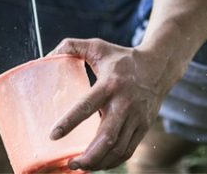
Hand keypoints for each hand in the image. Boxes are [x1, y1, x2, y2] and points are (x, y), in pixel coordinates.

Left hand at [48, 38, 184, 170]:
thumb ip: (72, 46)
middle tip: (70, 164)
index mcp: (109, 85)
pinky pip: (128, 150)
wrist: (158, 67)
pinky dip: (113, 162)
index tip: (53, 135)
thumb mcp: (98, 47)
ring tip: (81, 167)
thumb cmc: (123, 58)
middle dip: (88, 156)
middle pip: (106, 137)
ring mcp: (137, 118)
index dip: (69, 122)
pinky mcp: (144, 127)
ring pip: (118, 148)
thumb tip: (48, 54)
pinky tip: (98, 164)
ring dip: (99, 162)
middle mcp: (124, 104)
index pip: (87, 105)